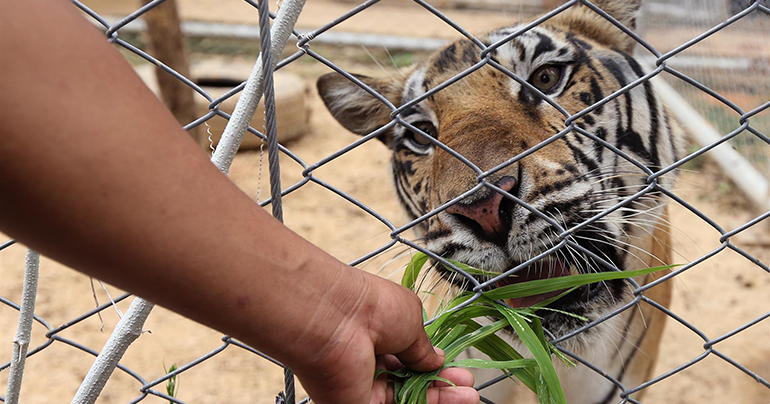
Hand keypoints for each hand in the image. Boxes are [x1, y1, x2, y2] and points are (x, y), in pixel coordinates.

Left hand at [289, 269, 479, 403]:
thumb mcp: (410, 319)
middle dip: (442, 384)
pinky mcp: (358, 403)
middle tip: (466, 385)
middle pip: (411, 381)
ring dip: (440, 398)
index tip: (456, 368)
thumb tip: (437, 360)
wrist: (334, 319)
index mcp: (378, 332)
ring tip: (469, 396)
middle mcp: (369, 360)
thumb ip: (424, 347)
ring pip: (407, 397)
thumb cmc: (369, 307)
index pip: (409, 356)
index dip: (434, 364)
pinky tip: (451, 401)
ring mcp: (364, 386)